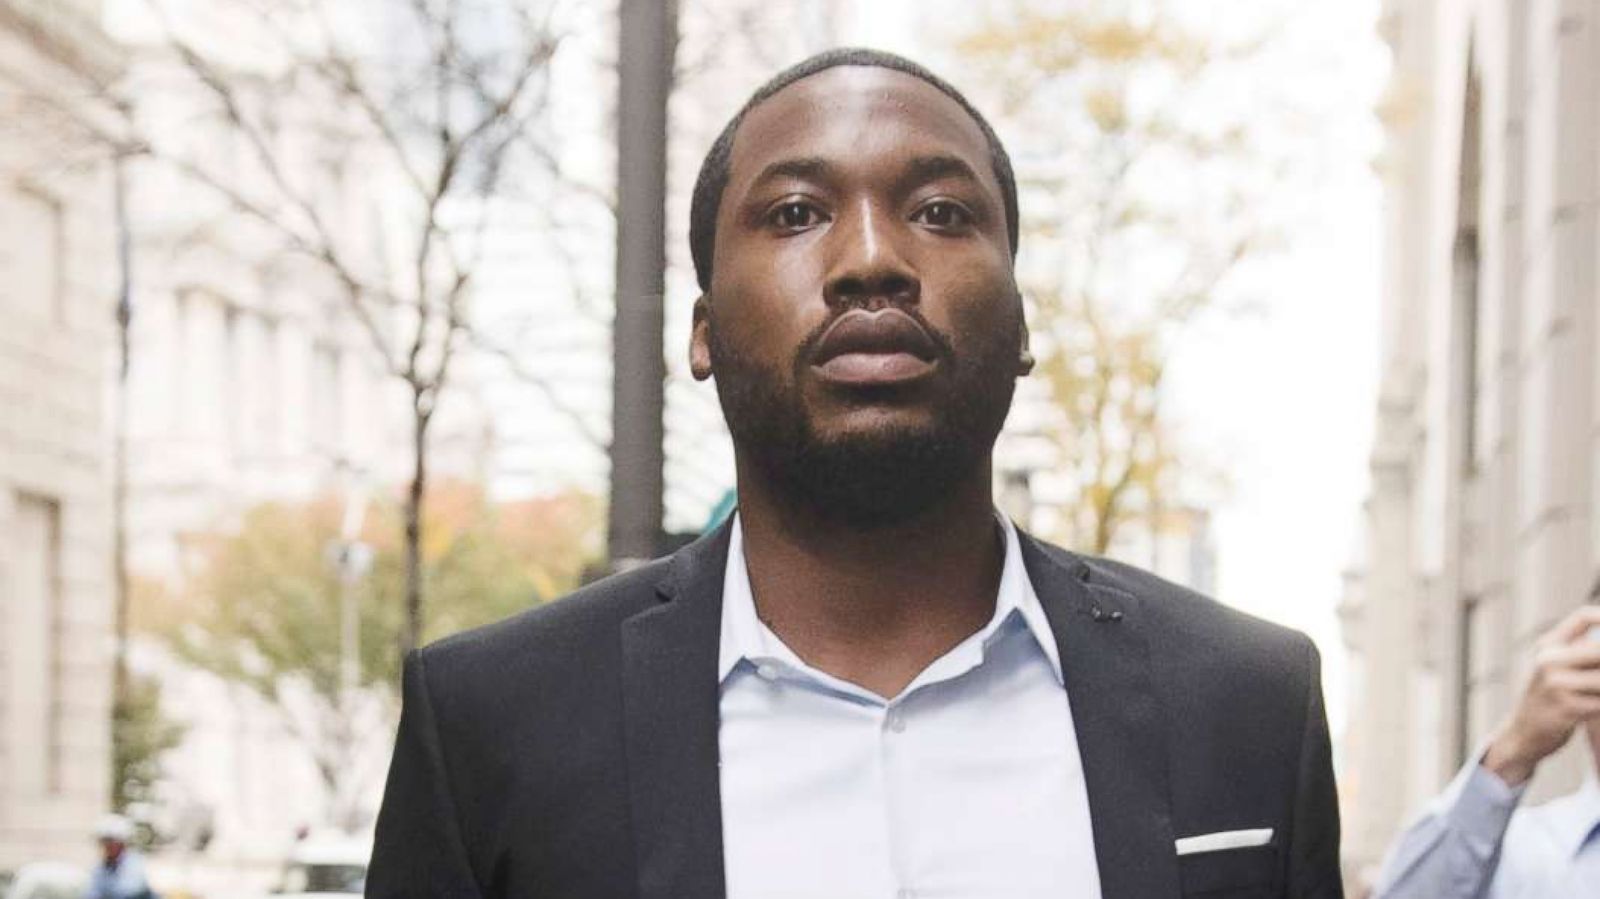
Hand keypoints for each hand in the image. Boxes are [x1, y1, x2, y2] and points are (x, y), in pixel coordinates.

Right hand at [1482, 605, 1599, 786]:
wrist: (1523, 733)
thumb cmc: (1548, 697)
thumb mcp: (1552, 666)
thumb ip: (1578, 648)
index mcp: (1548, 646)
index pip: (1584, 617)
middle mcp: (1549, 661)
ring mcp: (1556, 685)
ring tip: (1597, 693)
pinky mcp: (1567, 709)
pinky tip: (1594, 707)